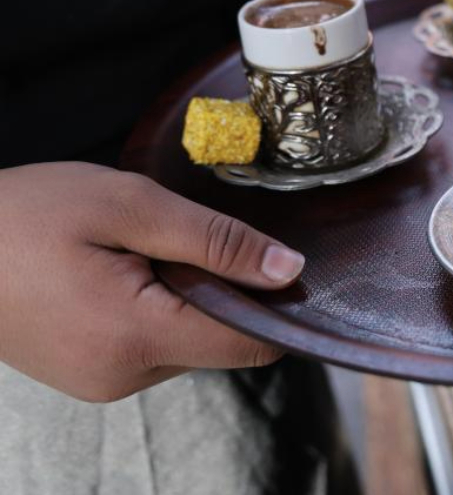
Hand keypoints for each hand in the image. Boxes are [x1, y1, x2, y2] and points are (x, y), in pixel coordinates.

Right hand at [0, 162, 304, 401]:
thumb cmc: (21, 216)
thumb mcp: (129, 206)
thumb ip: (217, 241)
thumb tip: (290, 270)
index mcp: (137, 338)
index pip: (253, 342)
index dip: (276, 300)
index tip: (269, 256)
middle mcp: (124, 376)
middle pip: (223, 340)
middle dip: (217, 288)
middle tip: (164, 240)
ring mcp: (103, 382)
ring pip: (190, 340)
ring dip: (184, 296)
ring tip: (129, 254)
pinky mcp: (90, 374)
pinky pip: (153, 343)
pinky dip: (154, 307)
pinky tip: (115, 272)